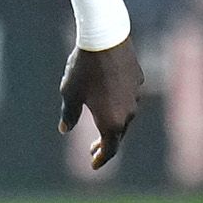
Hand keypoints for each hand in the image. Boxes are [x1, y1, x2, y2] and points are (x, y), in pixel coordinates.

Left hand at [61, 41, 142, 168]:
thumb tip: (64, 128)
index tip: (93, 165)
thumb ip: (68, 114)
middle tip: (93, 149)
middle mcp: (128, 113)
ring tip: (100, 121)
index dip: (101, 159)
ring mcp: (136, 96)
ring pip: (126, 116)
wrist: (105, 37)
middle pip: (119, 135)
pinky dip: (118, 103)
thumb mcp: (70, 93)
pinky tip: (108, 94)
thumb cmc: (84, 68)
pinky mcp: (138, 80)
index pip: (109, 150)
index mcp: (111, 122)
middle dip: (106, 143)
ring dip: (113, 123)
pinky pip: (129, 97)